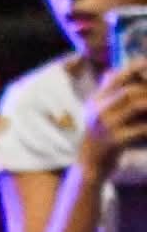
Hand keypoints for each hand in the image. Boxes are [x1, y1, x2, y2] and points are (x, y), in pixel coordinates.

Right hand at [79, 59, 146, 178]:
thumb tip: (112, 72)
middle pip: (130, 90)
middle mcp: (99, 109)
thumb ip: (108, 93)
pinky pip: (140, 128)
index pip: (117, 77)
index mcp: (97, 99)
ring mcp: (106, 124)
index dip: (136, 68)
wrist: (90, 163)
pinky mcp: (115, 140)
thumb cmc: (102, 135)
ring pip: (136, 105)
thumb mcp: (99, 111)